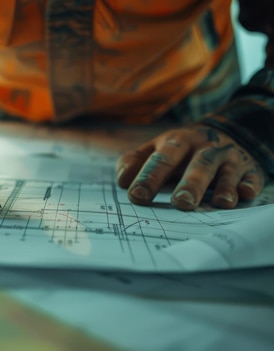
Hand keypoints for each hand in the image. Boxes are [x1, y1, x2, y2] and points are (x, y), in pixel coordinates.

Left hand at [116, 125, 266, 209]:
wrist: (226, 132)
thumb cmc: (180, 150)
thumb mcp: (156, 148)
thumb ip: (135, 162)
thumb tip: (121, 181)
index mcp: (177, 143)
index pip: (161, 160)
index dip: (149, 177)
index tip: (137, 196)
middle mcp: (204, 148)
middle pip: (197, 164)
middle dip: (190, 183)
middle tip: (180, 203)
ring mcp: (229, 158)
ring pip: (226, 172)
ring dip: (223, 187)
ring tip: (219, 203)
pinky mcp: (249, 169)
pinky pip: (251, 177)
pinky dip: (249, 186)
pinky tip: (245, 194)